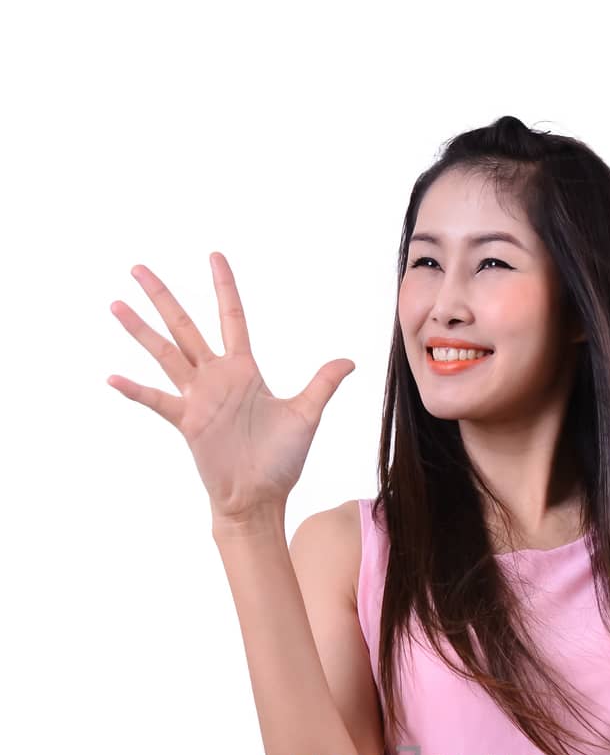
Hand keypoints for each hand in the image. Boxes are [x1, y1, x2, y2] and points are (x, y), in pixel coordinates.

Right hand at [108, 253, 354, 521]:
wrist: (260, 498)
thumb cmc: (281, 461)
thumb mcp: (306, 416)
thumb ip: (322, 384)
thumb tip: (350, 360)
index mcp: (244, 371)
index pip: (232, 318)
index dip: (224, 287)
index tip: (214, 256)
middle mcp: (216, 379)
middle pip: (185, 327)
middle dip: (163, 298)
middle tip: (138, 268)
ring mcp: (198, 399)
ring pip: (165, 355)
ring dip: (141, 331)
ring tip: (116, 304)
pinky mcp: (188, 423)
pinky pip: (157, 401)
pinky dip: (136, 390)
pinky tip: (113, 378)